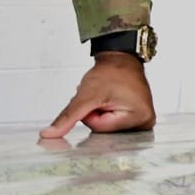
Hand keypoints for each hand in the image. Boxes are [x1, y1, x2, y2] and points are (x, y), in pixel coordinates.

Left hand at [39, 53, 155, 138]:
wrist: (120, 59)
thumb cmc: (111, 72)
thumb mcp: (86, 96)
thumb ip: (67, 117)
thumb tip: (49, 135)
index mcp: (140, 119)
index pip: (100, 129)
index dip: (91, 114)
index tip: (98, 99)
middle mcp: (146, 122)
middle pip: (105, 131)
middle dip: (96, 115)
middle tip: (103, 98)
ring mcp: (143, 120)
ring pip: (108, 128)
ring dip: (101, 114)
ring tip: (108, 98)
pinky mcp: (139, 117)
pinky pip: (114, 124)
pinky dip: (107, 114)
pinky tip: (112, 101)